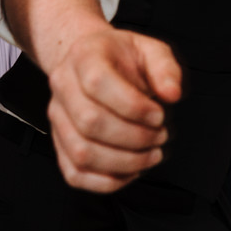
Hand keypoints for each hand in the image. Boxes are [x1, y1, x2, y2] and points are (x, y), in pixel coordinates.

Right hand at [45, 26, 181, 193]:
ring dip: (124, 162)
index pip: (97, 83)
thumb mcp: (150, 49)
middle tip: (160, 136)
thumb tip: (172, 94)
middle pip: (89, 122)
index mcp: (84, 55)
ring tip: (152, 154)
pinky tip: (132, 170)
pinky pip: (75, 174)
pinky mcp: (60, 144)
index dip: (133, 106)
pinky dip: (107, 181)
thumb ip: (165, 68)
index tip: (159, 115)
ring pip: (81, 153)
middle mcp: (63, 86)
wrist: (92, 60)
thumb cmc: (122, 57)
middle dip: (134, 137)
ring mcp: (58, 117)